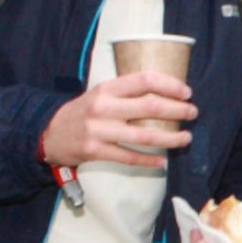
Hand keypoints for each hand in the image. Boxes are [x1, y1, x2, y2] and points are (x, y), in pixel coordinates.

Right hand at [41, 72, 196, 169]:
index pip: (144, 80)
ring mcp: (98, 130)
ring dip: (170, 138)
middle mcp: (103, 107)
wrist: (49, 133)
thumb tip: (165, 94)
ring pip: (144, 136)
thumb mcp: (100, 94)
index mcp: (106, 89)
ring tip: (186, 138)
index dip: (170, 85)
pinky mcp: (95, 151)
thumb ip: (126, 93)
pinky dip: (148, 160)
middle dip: (177, 110)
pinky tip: (163, 161)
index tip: (186, 92)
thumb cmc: (83, 112)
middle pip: (150, 107)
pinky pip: (128, 157)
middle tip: (192, 113)